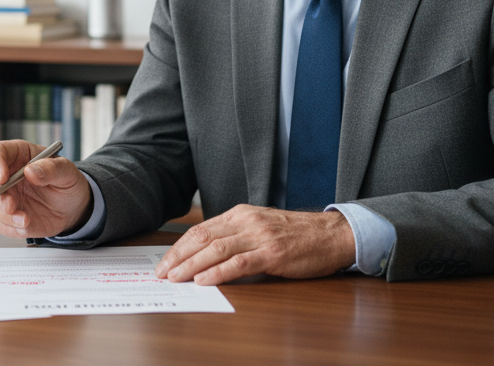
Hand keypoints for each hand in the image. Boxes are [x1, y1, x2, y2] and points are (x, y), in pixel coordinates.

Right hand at [0, 140, 91, 238]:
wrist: (73, 208)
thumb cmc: (67, 183)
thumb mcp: (67, 171)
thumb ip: (51, 168)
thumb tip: (31, 171)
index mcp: (18, 155)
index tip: (3, 177)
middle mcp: (6, 175)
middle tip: (11, 205)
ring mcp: (4, 196)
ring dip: (4, 215)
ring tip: (25, 219)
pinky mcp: (6, 216)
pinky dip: (9, 228)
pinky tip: (26, 225)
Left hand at [154, 205, 355, 285]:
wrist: (331, 235)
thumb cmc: (296, 235)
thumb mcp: (260, 227)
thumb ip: (235, 236)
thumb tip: (204, 255)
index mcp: (240, 214)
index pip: (200, 230)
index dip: (179, 247)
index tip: (165, 261)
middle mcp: (246, 221)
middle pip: (202, 238)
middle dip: (178, 257)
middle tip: (162, 273)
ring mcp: (260, 236)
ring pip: (216, 249)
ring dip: (191, 265)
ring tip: (176, 278)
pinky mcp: (273, 253)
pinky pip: (239, 262)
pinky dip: (218, 272)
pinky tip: (204, 280)